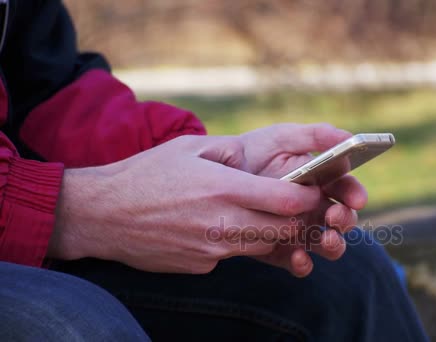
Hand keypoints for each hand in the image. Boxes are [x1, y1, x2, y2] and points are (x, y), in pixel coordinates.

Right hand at [49, 135, 325, 274]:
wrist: (102, 215)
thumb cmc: (144, 175)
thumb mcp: (188, 148)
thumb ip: (229, 151)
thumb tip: (256, 157)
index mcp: (221, 188)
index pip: (284, 200)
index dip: (307, 197)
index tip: (314, 191)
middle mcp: (221, 223)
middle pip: (282, 230)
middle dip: (298, 220)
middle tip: (298, 207)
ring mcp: (210, 249)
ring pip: (262, 246)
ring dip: (272, 233)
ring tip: (264, 215)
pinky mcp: (200, 265)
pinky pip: (233, 255)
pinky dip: (238, 243)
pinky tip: (221, 227)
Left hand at [239, 123, 367, 274]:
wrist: (219, 173)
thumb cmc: (257, 150)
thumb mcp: (283, 137)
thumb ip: (315, 135)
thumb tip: (348, 137)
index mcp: (323, 181)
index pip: (347, 189)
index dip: (355, 194)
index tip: (357, 198)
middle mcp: (317, 208)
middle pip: (343, 219)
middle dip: (345, 220)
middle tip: (335, 217)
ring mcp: (301, 230)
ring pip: (328, 244)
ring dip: (333, 244)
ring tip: (325, 239)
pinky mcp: (281, 249)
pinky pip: (299, 262)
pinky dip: (303, 263)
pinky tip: (298, 255)